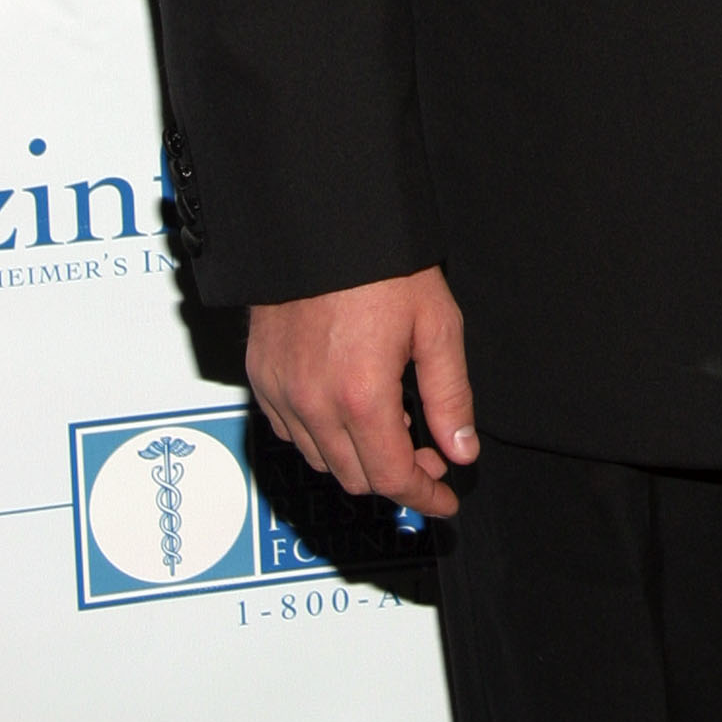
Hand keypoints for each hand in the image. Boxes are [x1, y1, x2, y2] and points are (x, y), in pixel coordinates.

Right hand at [248, 266, 478, 519]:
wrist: (323, 222)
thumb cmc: (382, 264)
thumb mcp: (436, 325)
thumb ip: (450, 397)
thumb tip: (461, 451)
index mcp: (361, 395)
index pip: (391, 476)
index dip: (423, 495)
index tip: (443, 500)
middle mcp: (313, 403)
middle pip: (356, 477)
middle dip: (397, 476)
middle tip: (430, 454)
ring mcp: (281, 392)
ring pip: (322, 460)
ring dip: (359, 458)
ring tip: (394, 426)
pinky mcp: (261, 377)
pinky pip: (291, 432)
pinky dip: (322, 436)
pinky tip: (349, 410)